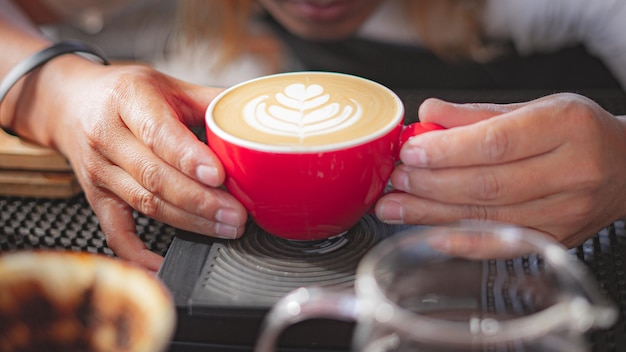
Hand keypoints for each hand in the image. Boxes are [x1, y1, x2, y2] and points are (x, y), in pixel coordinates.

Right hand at [13, 58, 246, 271]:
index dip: (188, 157)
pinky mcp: (97, 199)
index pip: (158, 133)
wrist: (72, 103)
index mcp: (128, 99)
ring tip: (225, 228)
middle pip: (155, 176)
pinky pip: (115, 233)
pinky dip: (138, 255)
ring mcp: (99, 171)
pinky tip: (164, 264)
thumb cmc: (127, 94)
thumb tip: (254, 118)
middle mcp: (107, 136)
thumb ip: (210, 101)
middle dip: (201, 200)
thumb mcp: (168, 84)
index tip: (219, 175)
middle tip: (237, 214)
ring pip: (145, 203)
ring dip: (188, 222)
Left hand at [375, 93, 625, 246]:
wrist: (625, 168)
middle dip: (430, 184)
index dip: (446, 150)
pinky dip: (460, 241)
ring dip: (431, 213)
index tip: (410, 152)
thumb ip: (479, 115)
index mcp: (565, 127)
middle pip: (486, 184)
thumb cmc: (578, 133)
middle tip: (396, 179)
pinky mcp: (554, 239)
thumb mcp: (536, 108)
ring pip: (487, 216)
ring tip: (395, 206)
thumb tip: (428, 113)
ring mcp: (565, 213)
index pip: (494, 142)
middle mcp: (570, 172)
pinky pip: (499, 245)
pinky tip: (429, 234)